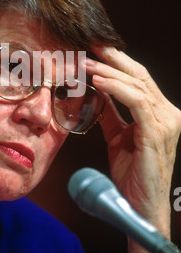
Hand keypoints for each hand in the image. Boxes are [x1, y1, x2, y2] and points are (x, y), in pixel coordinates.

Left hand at [84, 46, 180, 231]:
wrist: (138, 206)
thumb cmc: (131, 173)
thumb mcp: (118, 136)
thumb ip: (111, 114)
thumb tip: (96, 92)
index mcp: (159, 113)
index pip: (138, 79)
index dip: (117, 62)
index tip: (94, 49)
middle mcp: (168, 114)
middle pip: (139, 76)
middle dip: (111, 59)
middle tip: (88, 46)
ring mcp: (165, 122)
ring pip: (136, 85)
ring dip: (108, 71)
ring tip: (85, 64)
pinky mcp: (156, 133)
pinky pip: (136, 103)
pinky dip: (116, 88)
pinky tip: (98, 81)